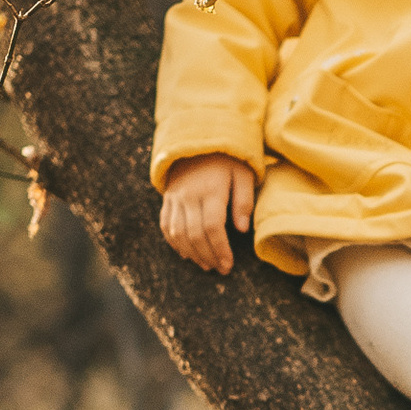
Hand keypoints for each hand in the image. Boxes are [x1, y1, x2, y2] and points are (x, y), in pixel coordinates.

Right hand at [162, 154, 257, 274]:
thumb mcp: (243, 174)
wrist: (198, 141)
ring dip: (192, 253)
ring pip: (178, 233)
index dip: (220, 249)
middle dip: (208, 256)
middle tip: (219, 269)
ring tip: (206, 264)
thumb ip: (244, 201)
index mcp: (211, 190)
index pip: (213, 227)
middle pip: (195, 234)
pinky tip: (187, 254)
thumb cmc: (227, 160)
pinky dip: (174, 243)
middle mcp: (190, 195)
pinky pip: (166, 225)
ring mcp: (175, 197)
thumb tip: (243, 229)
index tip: (228, 264)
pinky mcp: (167, 198)